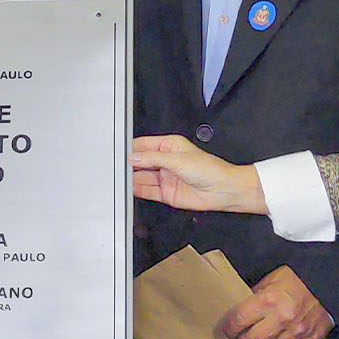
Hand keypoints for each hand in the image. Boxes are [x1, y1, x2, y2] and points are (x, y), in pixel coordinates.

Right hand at [128, 134, 264, 214]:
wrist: (223, 190)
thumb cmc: (209, 169)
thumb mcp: (177, 159)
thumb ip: (153, 158)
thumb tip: (134, 158)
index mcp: (170, 146)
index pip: (144, 145)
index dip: (131, 149)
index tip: (119, 152)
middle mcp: (166, 161)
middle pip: (142, 162)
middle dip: (130, 165)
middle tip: (115, 166)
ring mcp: (165, 178)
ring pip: (143, 177)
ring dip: (132, 178)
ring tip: (119, 178)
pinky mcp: (166, 193)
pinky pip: (148, 191)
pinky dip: (137, 190)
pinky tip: (129, 188)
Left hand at [221, 263, 333, 338]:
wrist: (330, 280)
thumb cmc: (298, 277)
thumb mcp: (272, 279)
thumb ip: (257, 295)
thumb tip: (242, 309)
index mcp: (269, 299)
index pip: (240, 319)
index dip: (228, 328)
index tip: (222, 334)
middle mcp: (282, 318)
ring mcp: (299, 330)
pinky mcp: (313, 337)